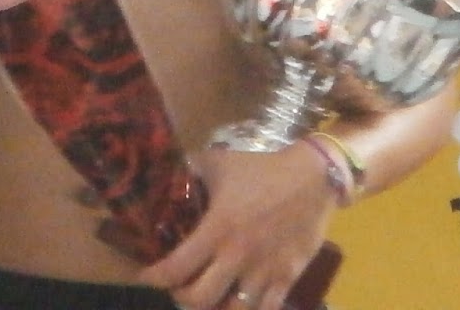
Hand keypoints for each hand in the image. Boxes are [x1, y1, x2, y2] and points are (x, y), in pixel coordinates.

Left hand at [138, 144, 340, 309]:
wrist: (313, 178)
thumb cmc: (262, 170)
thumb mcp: (219, 163)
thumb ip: (191, 170)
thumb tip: (168, 172)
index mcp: (217, 229)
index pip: (177, 267)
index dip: (154, 278)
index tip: (145, 277)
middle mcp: (237, 257)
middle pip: (199, 300)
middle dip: (181, 298)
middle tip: (177, 289)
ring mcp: (264, 272)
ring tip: (208, 300)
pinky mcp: (287, 278)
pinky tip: (238, 306)